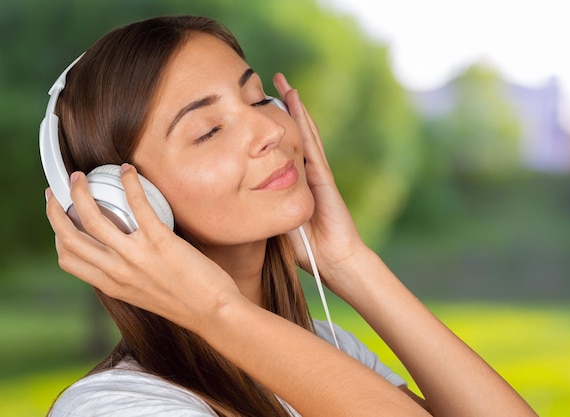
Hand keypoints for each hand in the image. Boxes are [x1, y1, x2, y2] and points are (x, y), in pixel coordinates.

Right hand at [45, 164, 240, 331]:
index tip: (61, 218)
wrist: (213, 312)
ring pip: (92, 218)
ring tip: (80, 177)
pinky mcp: (160, 241)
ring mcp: (136, 255)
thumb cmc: (186, 303)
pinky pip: (137, 204)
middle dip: (56, 209)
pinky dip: (129, 183)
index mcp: (111, 285)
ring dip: (80, 192)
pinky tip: (128, 171)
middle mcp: (117, 271)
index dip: (58, 234)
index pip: (68, 258)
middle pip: (70, 236)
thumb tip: (121, 256)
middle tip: (58, 191)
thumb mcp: (143, 296)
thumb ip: (126, 277)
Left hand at [272, 73, 368, 290]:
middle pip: (291, 132)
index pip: (278, 149)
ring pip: (302, 130)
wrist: (333, 259)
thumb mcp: (273, 223)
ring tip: (281, 82)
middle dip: (279, 108)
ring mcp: (315, 170)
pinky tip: (295, 100)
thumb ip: (260, 208)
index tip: (252, 110)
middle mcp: (304, 170)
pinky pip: (310, 140)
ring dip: (292, 105)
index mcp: (292, 181)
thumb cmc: (304, 247)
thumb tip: (231, 199)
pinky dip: (303, 119)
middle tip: (264, 84)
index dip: (268, 129)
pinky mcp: (322, 174)